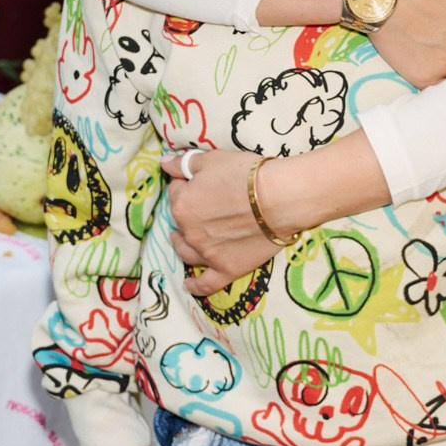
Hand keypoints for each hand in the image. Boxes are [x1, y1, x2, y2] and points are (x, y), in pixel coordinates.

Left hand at [162, 148, 269, 297]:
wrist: (280, 198)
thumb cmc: (246, 175)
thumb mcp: (212, 160)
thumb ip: (184, 163)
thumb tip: (165, 163)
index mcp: (182, 205)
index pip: (176, 192)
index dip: (187, 185)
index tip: (198, 182)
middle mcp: (190, 232)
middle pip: (180, 222)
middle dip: (186, 213)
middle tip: (201, 206)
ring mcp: (208, 254)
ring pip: (187, 252)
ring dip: (181, 245)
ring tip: (180, 240)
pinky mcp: (227, 269)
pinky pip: (206, 283)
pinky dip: (195, 286)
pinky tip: (189, 285)